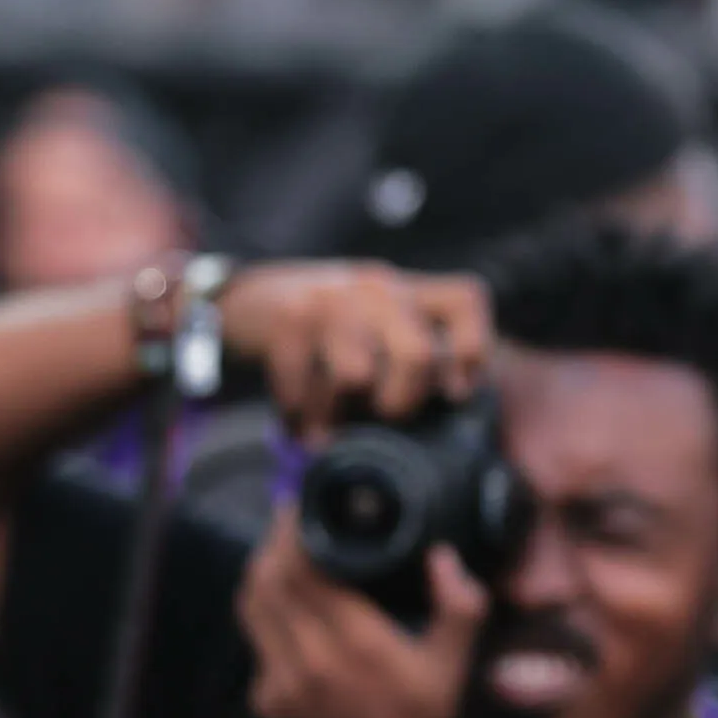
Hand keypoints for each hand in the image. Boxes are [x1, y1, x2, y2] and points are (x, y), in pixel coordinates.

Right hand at [218, 263, 489, 436]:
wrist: (244, 299)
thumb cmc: (324, 325)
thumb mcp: (373, 322)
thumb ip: (407, 349)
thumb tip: (442, 406)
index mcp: (406, 289)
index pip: (465, 299)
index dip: (472, 350)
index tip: (456, 392)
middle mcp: (375, 288)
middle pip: (418, 355)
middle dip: (400, 403)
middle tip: (379, 419)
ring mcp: (331, 301)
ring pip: (357, 377)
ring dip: (338, 417)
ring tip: (326, 428)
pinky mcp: (288, 321)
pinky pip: (303, 389)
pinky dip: (298, 418)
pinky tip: (295, 422)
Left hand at [236, 520, 479, 717]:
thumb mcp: (453, 669)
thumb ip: (459, 607)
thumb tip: (443, 556)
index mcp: (358, 644)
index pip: (305, 569)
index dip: (294, 532)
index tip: (300, 508)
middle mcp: (310, 661)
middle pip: (267, 580)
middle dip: (272, 543)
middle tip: (285, 521)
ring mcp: (279, 685)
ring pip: (252, 609)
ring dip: (259, 574)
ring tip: (277, 553)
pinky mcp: (264, 706)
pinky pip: (257, 647)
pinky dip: (267, 620)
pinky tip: (286, 610)